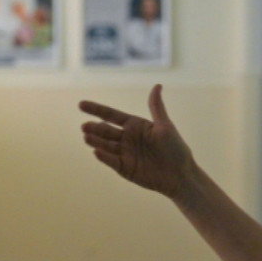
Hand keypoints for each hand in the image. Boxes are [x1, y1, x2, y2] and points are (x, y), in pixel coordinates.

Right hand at [79, 84, 194, 198]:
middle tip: (85, 126)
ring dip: (95, 141)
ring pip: (106, 145)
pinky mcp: (124, 168)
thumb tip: (157, 85)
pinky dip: (104, 157)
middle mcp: (126, 138)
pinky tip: (96, 152)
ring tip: (86, 136)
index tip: (81, 104)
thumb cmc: (175, 148)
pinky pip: (112, 161)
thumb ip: (156, 107)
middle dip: (94, 128)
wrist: (180, 175)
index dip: (96, 109)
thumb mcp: (165, 126)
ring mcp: (124, 153)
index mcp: (134, 125)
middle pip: (106, 131)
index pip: (111, 115)